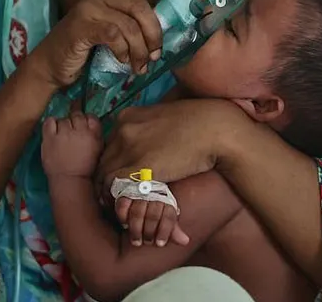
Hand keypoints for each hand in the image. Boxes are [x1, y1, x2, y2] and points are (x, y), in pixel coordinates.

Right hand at [28, 0, 193, 88]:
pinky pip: (115, 36)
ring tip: (139, 66)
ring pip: (131, 24)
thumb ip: (133, 26)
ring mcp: (90, 7)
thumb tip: (163, 33)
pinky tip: (122, 61)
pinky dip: (124, 51)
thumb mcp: (113, 34)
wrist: (50, 67)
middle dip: (154, 34)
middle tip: (155, 56)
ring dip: (140, 50)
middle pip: (142, 7)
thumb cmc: (85, 52)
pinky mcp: (82, 24)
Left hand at [41, 113, 103, 177]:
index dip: (86, 119)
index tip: (83, 125)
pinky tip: (53, 130)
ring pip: (63, 119)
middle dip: (75, 121)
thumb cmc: (85, 166)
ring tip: (62, 134)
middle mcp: (79, 131)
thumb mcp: (98, 148)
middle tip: (72, 131)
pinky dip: (52, 124)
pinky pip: (50, 121)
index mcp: (93, 134)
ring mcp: (63, 133)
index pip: (91, 116)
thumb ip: (95, 133)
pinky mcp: (50, 137)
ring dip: (63, 125)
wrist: (69, 179)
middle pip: (77, 115)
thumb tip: (90, 120)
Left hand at [96, 99, 250, 193]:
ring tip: (117, 205)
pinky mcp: (140, 166)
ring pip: (105, 174)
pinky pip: (116, 186)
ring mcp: (129, 147)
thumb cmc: (199, 123)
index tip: (119, 176)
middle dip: (108, 178)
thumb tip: (148, 145)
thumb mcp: (166, 119)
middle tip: (114, 195)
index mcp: (129, 115)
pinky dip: (117, 198)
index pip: (109, 144)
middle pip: (104, 159)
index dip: (113, 163)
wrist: (216, 129)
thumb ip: (151, 129)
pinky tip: (125, 207)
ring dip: (109, 191)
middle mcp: (124, 129)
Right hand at [115, 198, 186, 247]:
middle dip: (150, 231)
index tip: (160, 244)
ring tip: (137, 241)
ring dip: (136, 229)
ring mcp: (138, 193)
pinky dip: (123, 217)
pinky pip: (123, 206)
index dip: (165, 230)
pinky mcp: (124, 193)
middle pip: (153, 215)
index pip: (169, 214)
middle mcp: (153, 194)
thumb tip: (185, 241)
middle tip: (148, 242)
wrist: (141, 186)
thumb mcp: (166, 216)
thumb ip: (173, 229)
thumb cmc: (156, 206)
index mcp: (166, 199)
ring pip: (137, 212)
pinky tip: (125, 225)